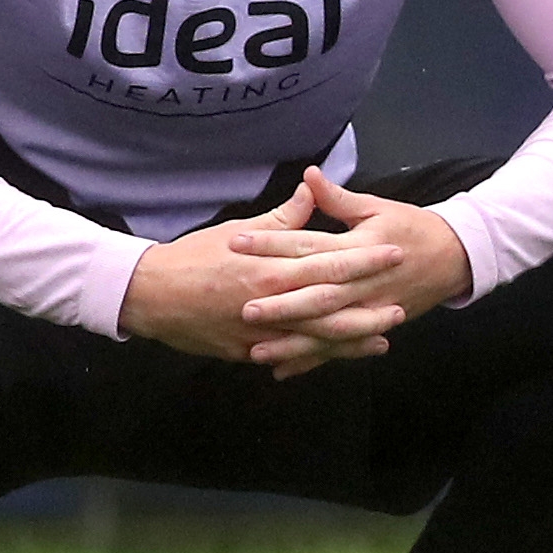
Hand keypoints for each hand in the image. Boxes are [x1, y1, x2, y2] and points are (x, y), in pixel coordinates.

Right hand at [119, 166, 468, 378]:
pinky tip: (334, 359)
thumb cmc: (195, 256)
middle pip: (332, 307)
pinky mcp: (247, 352)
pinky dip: (313, 359)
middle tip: (401, 307)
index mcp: (273, 266)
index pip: (330, 261)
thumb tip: (310, 192)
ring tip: (382, 340)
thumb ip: (282, 219)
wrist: (152, 293)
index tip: (395, 253)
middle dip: (369, 308)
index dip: (366, 259)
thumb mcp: (239, 230)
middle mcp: (272, 301)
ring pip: (315, 340)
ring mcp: (260, 332)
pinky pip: (287, 357)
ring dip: (351, 341)